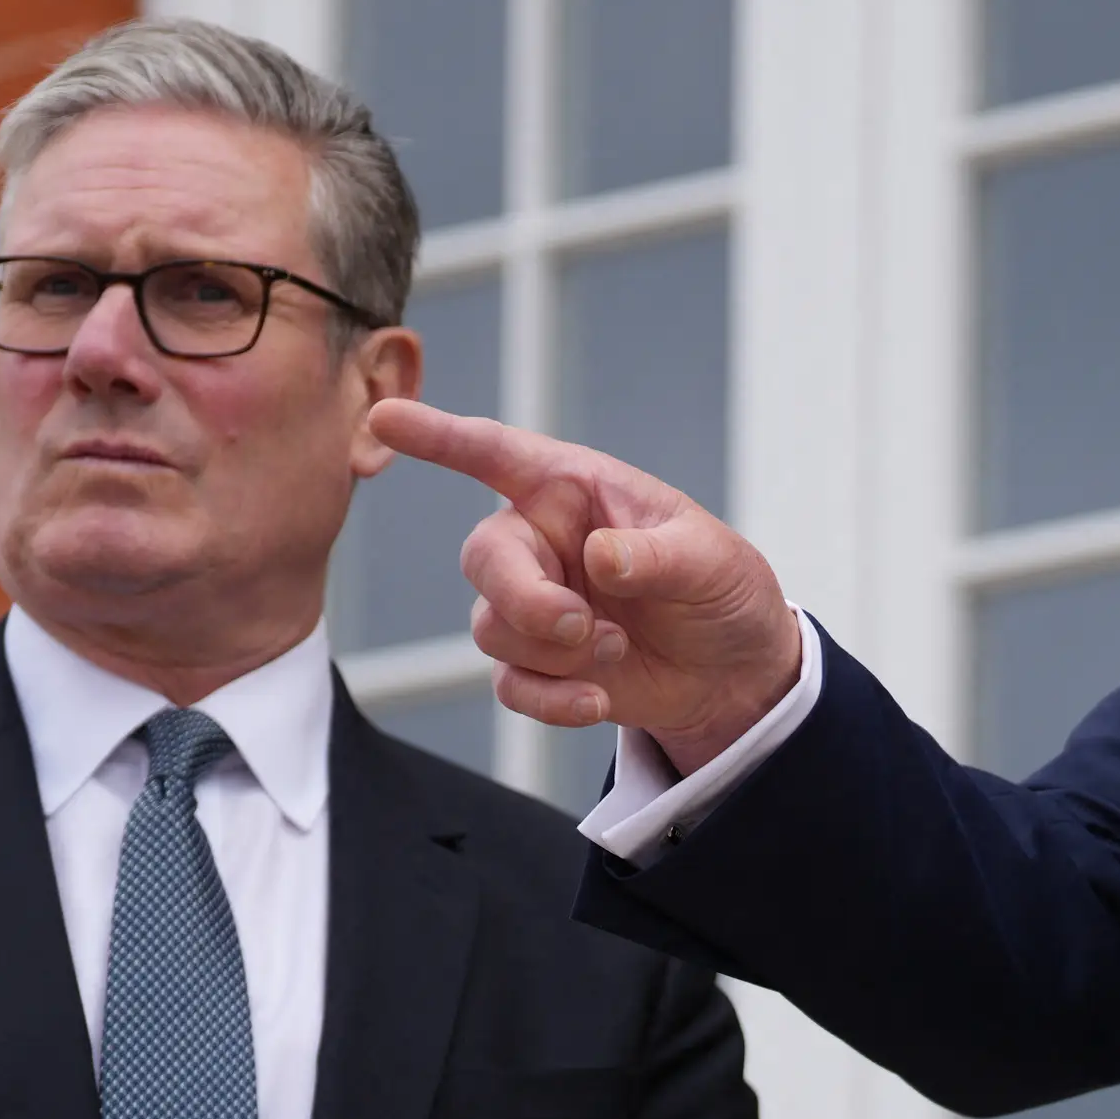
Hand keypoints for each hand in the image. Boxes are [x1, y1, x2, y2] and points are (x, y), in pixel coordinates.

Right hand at [368, 401, 800, 774]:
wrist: (734, 671)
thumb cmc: (721, 589)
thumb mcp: (711, 560)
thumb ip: (656, 555)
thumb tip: (600, 558)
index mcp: (576, 490)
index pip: (497, 454)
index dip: (440, 436)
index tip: (385, 416)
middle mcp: (542, 540)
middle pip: (484, 559)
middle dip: (526, 600)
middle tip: (582, 627)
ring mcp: (534, 603)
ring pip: (492, 626)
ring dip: (555, 652)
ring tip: (619, 649)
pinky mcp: (537, 663)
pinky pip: (509, 683)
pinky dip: (550, 700)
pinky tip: (597, 702)